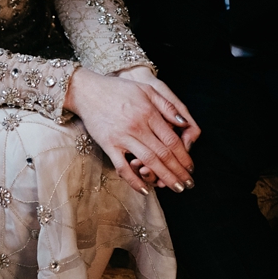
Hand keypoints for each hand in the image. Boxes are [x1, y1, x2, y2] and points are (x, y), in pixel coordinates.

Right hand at [64, 67, 196, 194]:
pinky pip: (122, 167)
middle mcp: (138, 126)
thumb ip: (167, 105)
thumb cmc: (118, 89)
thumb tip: (184, 122)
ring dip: (164, 177)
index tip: (190, 168)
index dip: (184, 156)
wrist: (87, 91)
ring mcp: (122, 137)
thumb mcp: (147, 89)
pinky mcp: (108, 145)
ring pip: (148, 161)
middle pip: (164, 154)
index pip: (172, 140)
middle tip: (188, 185)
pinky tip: (144, 189)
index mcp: (149, 113)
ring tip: (175, 188)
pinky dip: (134, 180)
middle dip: (178, 171)